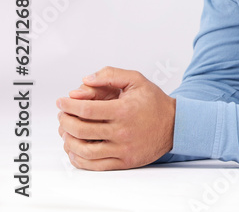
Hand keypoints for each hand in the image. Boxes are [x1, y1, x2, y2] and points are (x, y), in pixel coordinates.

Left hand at [56, 66, 175, 170]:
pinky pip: (94, 165)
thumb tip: (85, 80)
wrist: (176, 125)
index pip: (85, 109)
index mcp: (124, 110)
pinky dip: (77, 158)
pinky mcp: (124, 162)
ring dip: (68, 140)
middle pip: (80, 129)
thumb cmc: (154, 102)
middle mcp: (122, 131)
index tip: (61, 102)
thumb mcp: (136, 80)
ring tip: (66, 131)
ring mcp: (123, 149)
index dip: (68, 105)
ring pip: (83, 150)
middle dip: (65, 121)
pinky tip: (74, 149)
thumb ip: (110, 75)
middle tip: (63, 115)